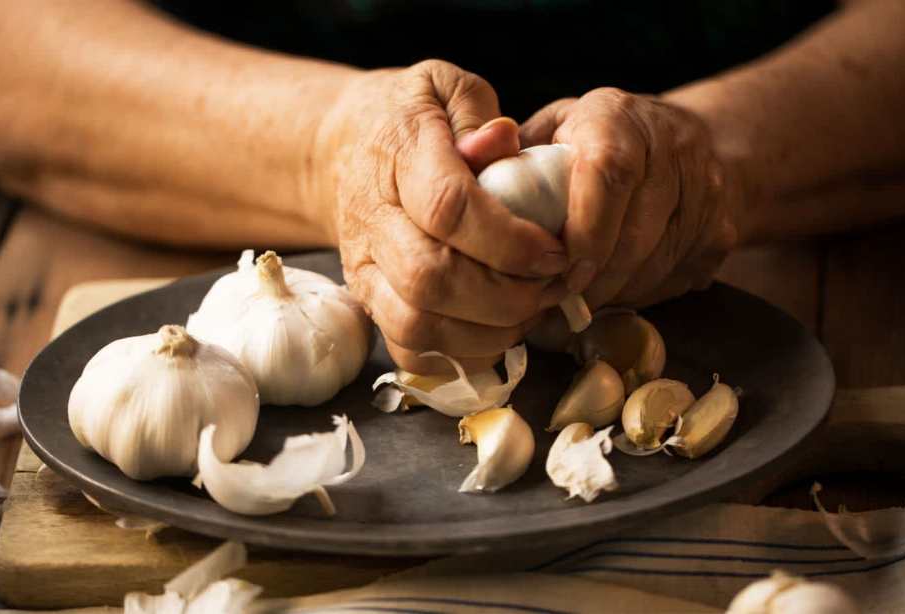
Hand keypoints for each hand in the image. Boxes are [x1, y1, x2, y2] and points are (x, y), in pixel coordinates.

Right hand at [317, 61, 568, 373]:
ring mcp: (364, 267)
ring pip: (417, 323)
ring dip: (487, 331)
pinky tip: (496, 331)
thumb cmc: (415, 117)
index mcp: (398, 156)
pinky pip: (408, 349)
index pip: (448, 209)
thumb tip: (505, 143)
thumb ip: (478, 115)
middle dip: (506, 296)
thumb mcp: (448, 89)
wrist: (347, 149)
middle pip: (431, 279)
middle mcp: (373, 219)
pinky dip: (458, 354)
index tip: (557, 252)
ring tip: (530, 310)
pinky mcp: (368, 301)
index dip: (510, 240)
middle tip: (552, 287)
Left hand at [521, 88, 743, 308]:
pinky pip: (675, 280)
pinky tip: (610, 294)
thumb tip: (462, 180)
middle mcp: (672, 147)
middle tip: (555, 303)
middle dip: (591, 280)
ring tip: (575, 304)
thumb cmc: (592, 144)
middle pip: (634, 233)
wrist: (690, 144)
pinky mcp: (720, 232)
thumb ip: (507, 158)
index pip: (609, 172)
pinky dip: (637, 296)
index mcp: (617, 117)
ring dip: (610, 295)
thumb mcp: (550, 132)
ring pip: (655, 265)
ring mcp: (705, 191)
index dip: (584, 229)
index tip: (560, 269)